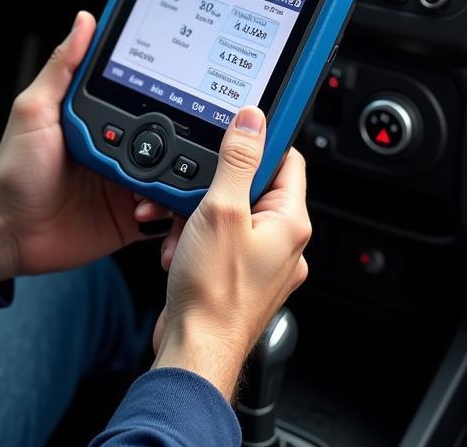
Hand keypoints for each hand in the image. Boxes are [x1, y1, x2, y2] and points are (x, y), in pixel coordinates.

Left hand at [0, 11, 169, 282]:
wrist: (9, 230)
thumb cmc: (14, 168)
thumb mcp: (34, 109)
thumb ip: (62, 67)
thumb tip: (84, 21)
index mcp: (101, 116)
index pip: (144, 94)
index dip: (170, 89)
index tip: (194, 80)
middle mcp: (120, 145)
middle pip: (171, 134)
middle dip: (188, 139)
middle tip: (185, 144)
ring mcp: (129, 180)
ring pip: (178, 173)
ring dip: (181, 178)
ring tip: (159, 184)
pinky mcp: (133, 215)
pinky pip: (167, 211)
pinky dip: (172, 211)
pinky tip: (153, 210)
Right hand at [151, 107, 310, 399]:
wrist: (194, 347)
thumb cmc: (213, 291)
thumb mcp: (220, 210)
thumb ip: (237, 161)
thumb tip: (252, 120)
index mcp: (290, 222)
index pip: (286, 158)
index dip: (258, 139)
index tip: (235, 126)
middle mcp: (284, 242)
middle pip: (249, 185)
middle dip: (212, 186)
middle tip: (193, 194)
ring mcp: (262, 262)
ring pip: (228, 214)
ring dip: (197, 215)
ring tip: (182, 230)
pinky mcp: (238, 277)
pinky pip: (217, 240)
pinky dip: (194, 238)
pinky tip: (177, 249)